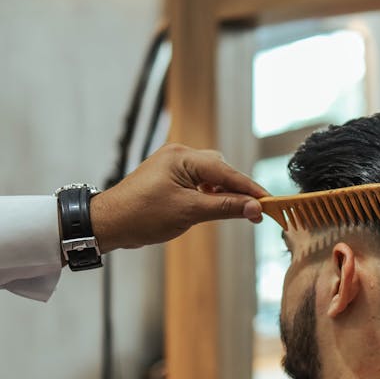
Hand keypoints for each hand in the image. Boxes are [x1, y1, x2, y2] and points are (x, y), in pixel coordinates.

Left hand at [90, 144, 268, 253]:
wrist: (108, 223)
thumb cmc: (143, 215)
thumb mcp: (189, 212)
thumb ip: (225, 207)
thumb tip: (254, 208)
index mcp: (183, 157)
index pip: (226, 171)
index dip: (250, 189)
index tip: (270, 202)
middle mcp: (179, 155)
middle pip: (221, 170)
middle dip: (238, 190)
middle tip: (256, 212)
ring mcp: (173, 165)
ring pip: (211, 176)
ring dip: (224, 193)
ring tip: (237, 212)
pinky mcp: (169, 178)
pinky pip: (198, 183)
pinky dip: (210, 195)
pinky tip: (215, 208)